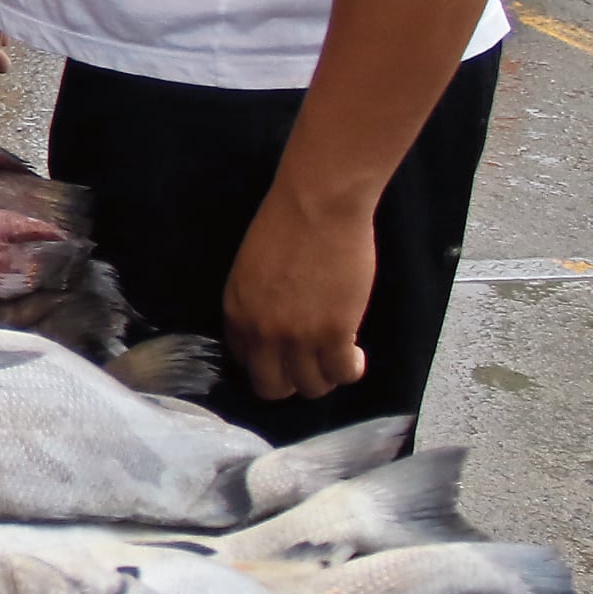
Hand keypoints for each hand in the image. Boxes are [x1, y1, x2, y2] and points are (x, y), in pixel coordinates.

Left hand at [222, 183, 376, 402]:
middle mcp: (261, 333)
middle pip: (272, 387)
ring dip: (325, 377)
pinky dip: (351, 370)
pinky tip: (356, 355)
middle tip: (311, 364)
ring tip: (337, 357)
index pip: (245, 361)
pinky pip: (342, 374)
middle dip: (292, 381)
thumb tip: (270, 330)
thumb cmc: (286, 226)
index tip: (286, 355)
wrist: (317, 206)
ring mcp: (297, 337)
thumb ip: (254, 305)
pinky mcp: (334, 333)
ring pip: (310, 387)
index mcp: (236, 313)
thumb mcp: (250, 271)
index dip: (268, 362)